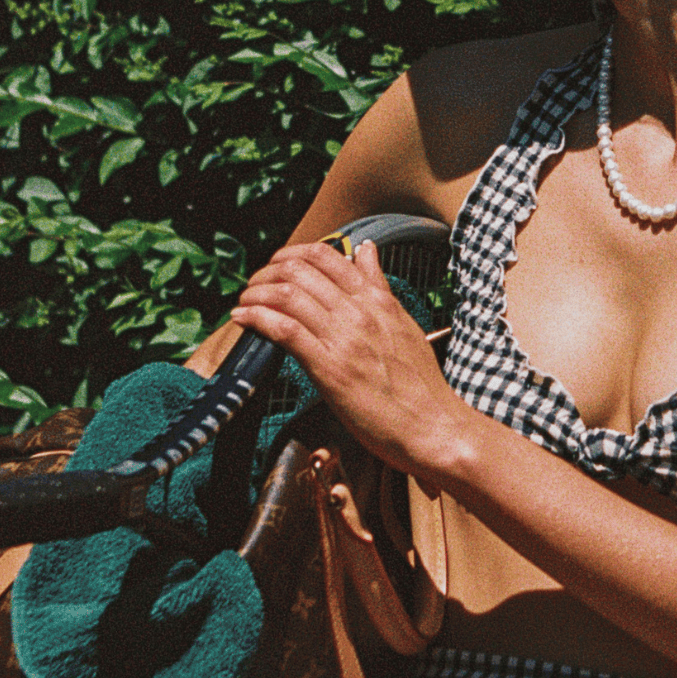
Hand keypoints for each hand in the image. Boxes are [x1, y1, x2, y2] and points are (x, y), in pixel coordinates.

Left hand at [230, 238, 466, 484]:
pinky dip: (257, 318)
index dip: (291, 254)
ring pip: (288, 295)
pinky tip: (243, 319)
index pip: (326, 256)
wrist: (433, 427)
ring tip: (244, 303)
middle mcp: (359, 312)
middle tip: (255, 286)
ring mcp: (344, 339)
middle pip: (300, 270)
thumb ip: (379, 287)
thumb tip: (366, 250)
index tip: (277, 266)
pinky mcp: (330, 368)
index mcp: (377, 301)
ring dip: (255, 294)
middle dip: (267, 272)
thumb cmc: (421, 386)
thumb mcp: (403, 324)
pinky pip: (285, 329)